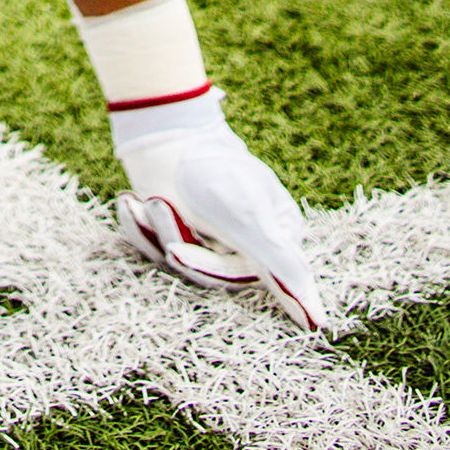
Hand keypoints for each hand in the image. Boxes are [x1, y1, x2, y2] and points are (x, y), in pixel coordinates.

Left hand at [111, 89, 324, 332]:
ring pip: (177, 257)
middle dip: (174, 238)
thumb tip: (319, 322)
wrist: (162, 127)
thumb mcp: (249, 220)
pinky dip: (139, 225)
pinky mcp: (178, 224)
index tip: (178, 249)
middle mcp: (246, 238)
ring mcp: (211, 231)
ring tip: (146, 199)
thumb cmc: (211, 170)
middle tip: (158, 206)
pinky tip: (130, 203)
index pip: (244, 278)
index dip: (208, 267)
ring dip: (154, 228)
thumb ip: (283, 268)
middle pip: (206, 271)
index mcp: (276, 236)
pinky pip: (156, 245)